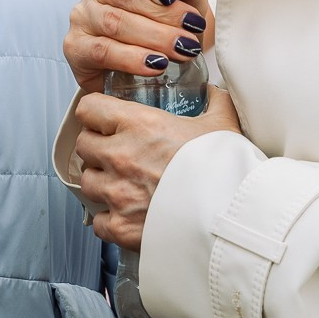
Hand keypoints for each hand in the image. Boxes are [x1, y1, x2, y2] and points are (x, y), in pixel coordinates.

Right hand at [65, 0, 214, 96]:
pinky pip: (102, 50)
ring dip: (154, 38)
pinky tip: (154, 65)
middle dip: (163, 14)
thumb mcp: (190, 1)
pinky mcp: (76, 46)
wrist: (153, 68)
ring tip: (182, 49)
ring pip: (114, 22)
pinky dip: (132, 59)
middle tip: (191, 30)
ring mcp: (82, 15)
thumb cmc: (170, 25)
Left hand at [72, 85, 240, 250]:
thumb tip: (213, 91)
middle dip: (97, 148)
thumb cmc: (227, 171)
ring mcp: (117, 193)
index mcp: (140, 125)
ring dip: (102, 183)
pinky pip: (97, 221)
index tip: (105, 121)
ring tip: (124, 185)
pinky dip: (109, 219)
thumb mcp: (223, 125)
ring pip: (87, 182)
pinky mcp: (120, 226)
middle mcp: (121, 156)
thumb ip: (215, 101)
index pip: (89, 109)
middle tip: (118, 155)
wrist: (234, 218)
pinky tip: (128, 215)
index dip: (96, 114)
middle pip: (84, 145)